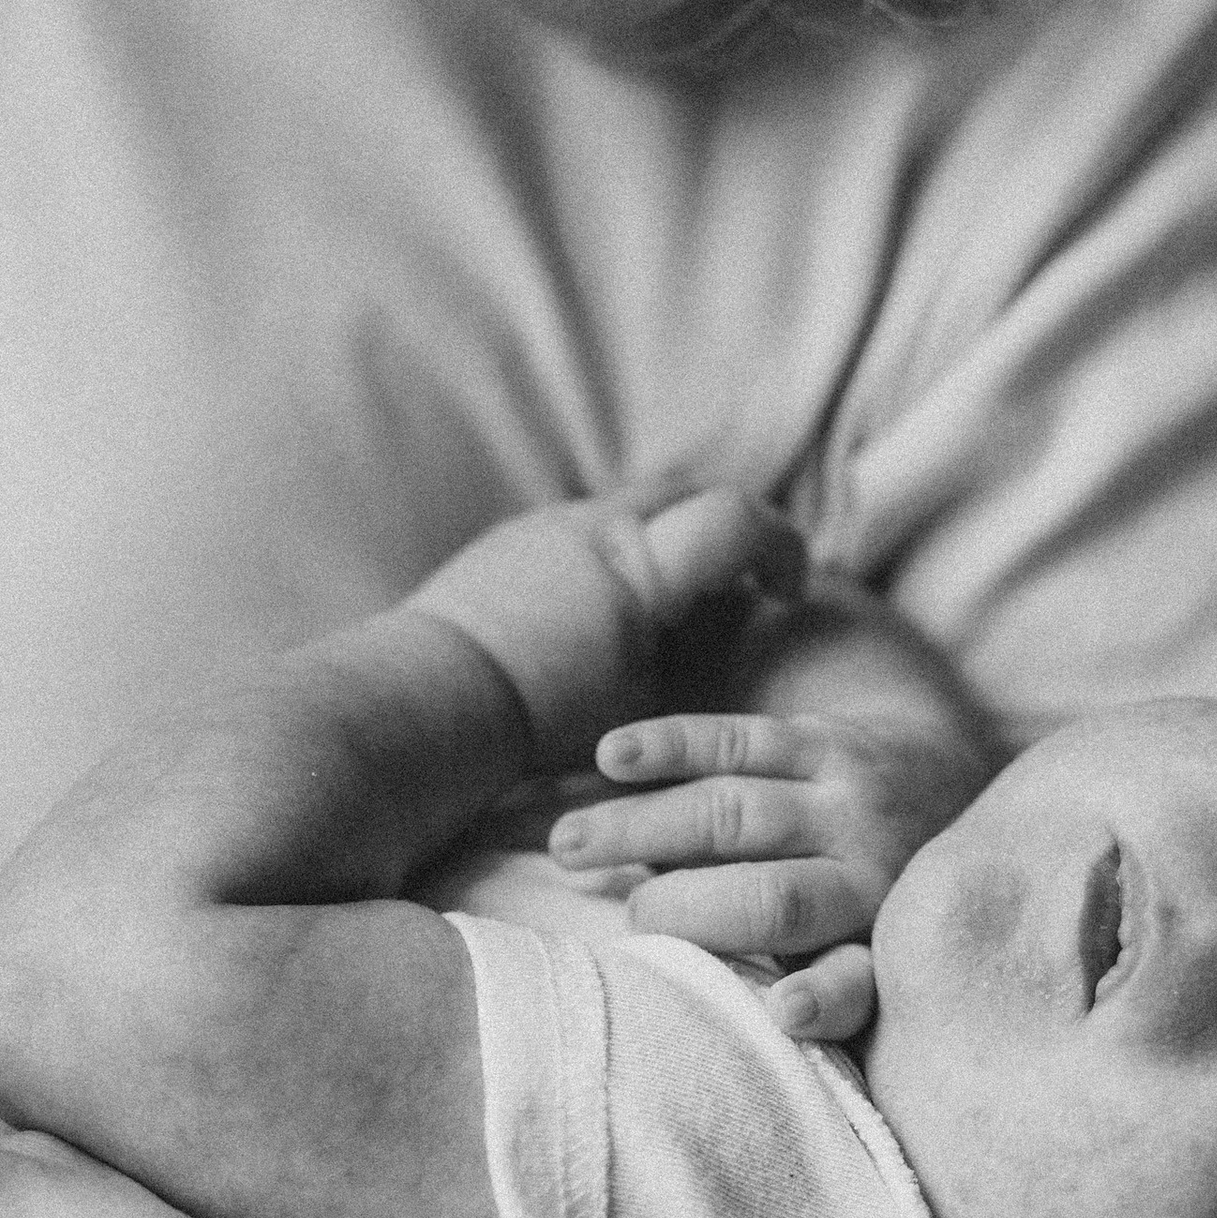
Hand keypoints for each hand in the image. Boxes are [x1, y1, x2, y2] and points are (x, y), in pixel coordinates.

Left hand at [408, 491, 805, 766]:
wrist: (428, 703)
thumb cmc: (540, 723)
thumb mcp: (643, 709)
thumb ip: (698, 666)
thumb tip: (739, 652)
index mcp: (642, 568)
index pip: (741, 520)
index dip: (782, 547)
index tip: (788, 591)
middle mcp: (599, 527)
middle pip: (693, 494)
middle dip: (732, 533)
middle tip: (748, 584)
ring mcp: (551, 523)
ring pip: (635, 505)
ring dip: (670, 538)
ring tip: (677, 601)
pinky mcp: (514, 537)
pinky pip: (586, 525)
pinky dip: (618, 551)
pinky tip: (608, 609)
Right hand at [544, 706, 994, 1041]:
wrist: (952, 783)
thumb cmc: (884, 906)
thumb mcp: (876, 962)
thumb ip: (818, 996)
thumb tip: (716, 1039)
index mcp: (882, 946)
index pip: (855, 982)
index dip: (825, 999)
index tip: (786, 1009)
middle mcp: (873, 874)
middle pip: (772, 898)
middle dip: (687, 910)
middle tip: (625, 923)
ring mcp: (848, 801)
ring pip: (733, 814)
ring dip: (641, 827)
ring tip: (565, 846)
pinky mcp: (823, 740)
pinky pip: (737, 740)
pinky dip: (671, 745)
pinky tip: (610, 756)